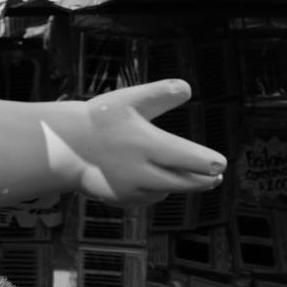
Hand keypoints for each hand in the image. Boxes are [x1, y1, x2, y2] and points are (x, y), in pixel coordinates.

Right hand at [76, 81, 226, 202]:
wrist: (65, 146)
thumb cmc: (99, 119)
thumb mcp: (129, 99)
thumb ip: (159, 94)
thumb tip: (188, 88)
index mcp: (149, 145)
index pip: (190, 159)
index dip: (209, 162)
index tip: (222, 164)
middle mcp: (142, 172)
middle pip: (185, 182)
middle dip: (204, 180)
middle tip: (217, 176)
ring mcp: (131, 189)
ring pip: (166, 190)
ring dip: (180, 184)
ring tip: (192, 176)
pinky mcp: (121, 199)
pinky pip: (148, 197)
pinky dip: (157, 189)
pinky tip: (159, 180)